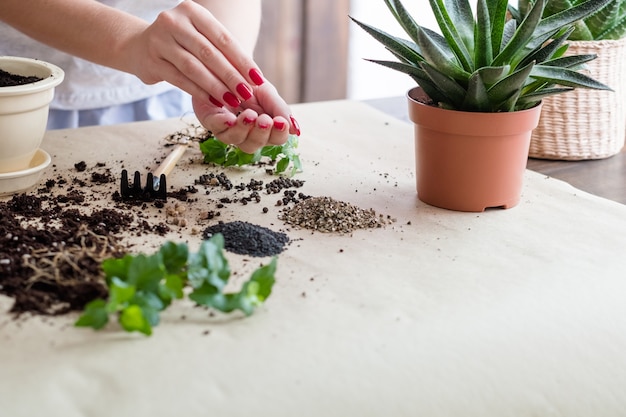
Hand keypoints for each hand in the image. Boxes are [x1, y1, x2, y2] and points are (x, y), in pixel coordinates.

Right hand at [127, 0, 261, 107]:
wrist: (140, 46)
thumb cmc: (182, 44)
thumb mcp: (201, 38)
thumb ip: (223, 52)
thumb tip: (254, 78)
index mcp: (192, 11)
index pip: (223, 38)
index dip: (242, 60)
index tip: (258, 79)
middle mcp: (174, 21)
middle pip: (209, 53)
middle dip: (231, 76)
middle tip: (247, 94)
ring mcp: (160, 40)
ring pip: (194, 67)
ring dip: (216, 87)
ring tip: (232, 101)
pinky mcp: (151, 61)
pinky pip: (179, 79)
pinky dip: (198, 92)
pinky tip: (213, 101)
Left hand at [193, 82, 300, 153]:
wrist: (229, 64)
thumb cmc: (250, 82)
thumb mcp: (269, 93)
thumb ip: (281, 110)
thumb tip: (297, 130)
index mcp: (263, 129)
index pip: (275, 139)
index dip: (279, 134)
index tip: (281, 122)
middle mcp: (244, 133)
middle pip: (253, 145)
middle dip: (260, 133)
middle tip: (264, 120)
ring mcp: (225, 128)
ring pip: (234, 139)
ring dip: (243, 129)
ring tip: (250, 115)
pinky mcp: (209, 119)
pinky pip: (214, 126)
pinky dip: (222, 124)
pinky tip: (229, 118)